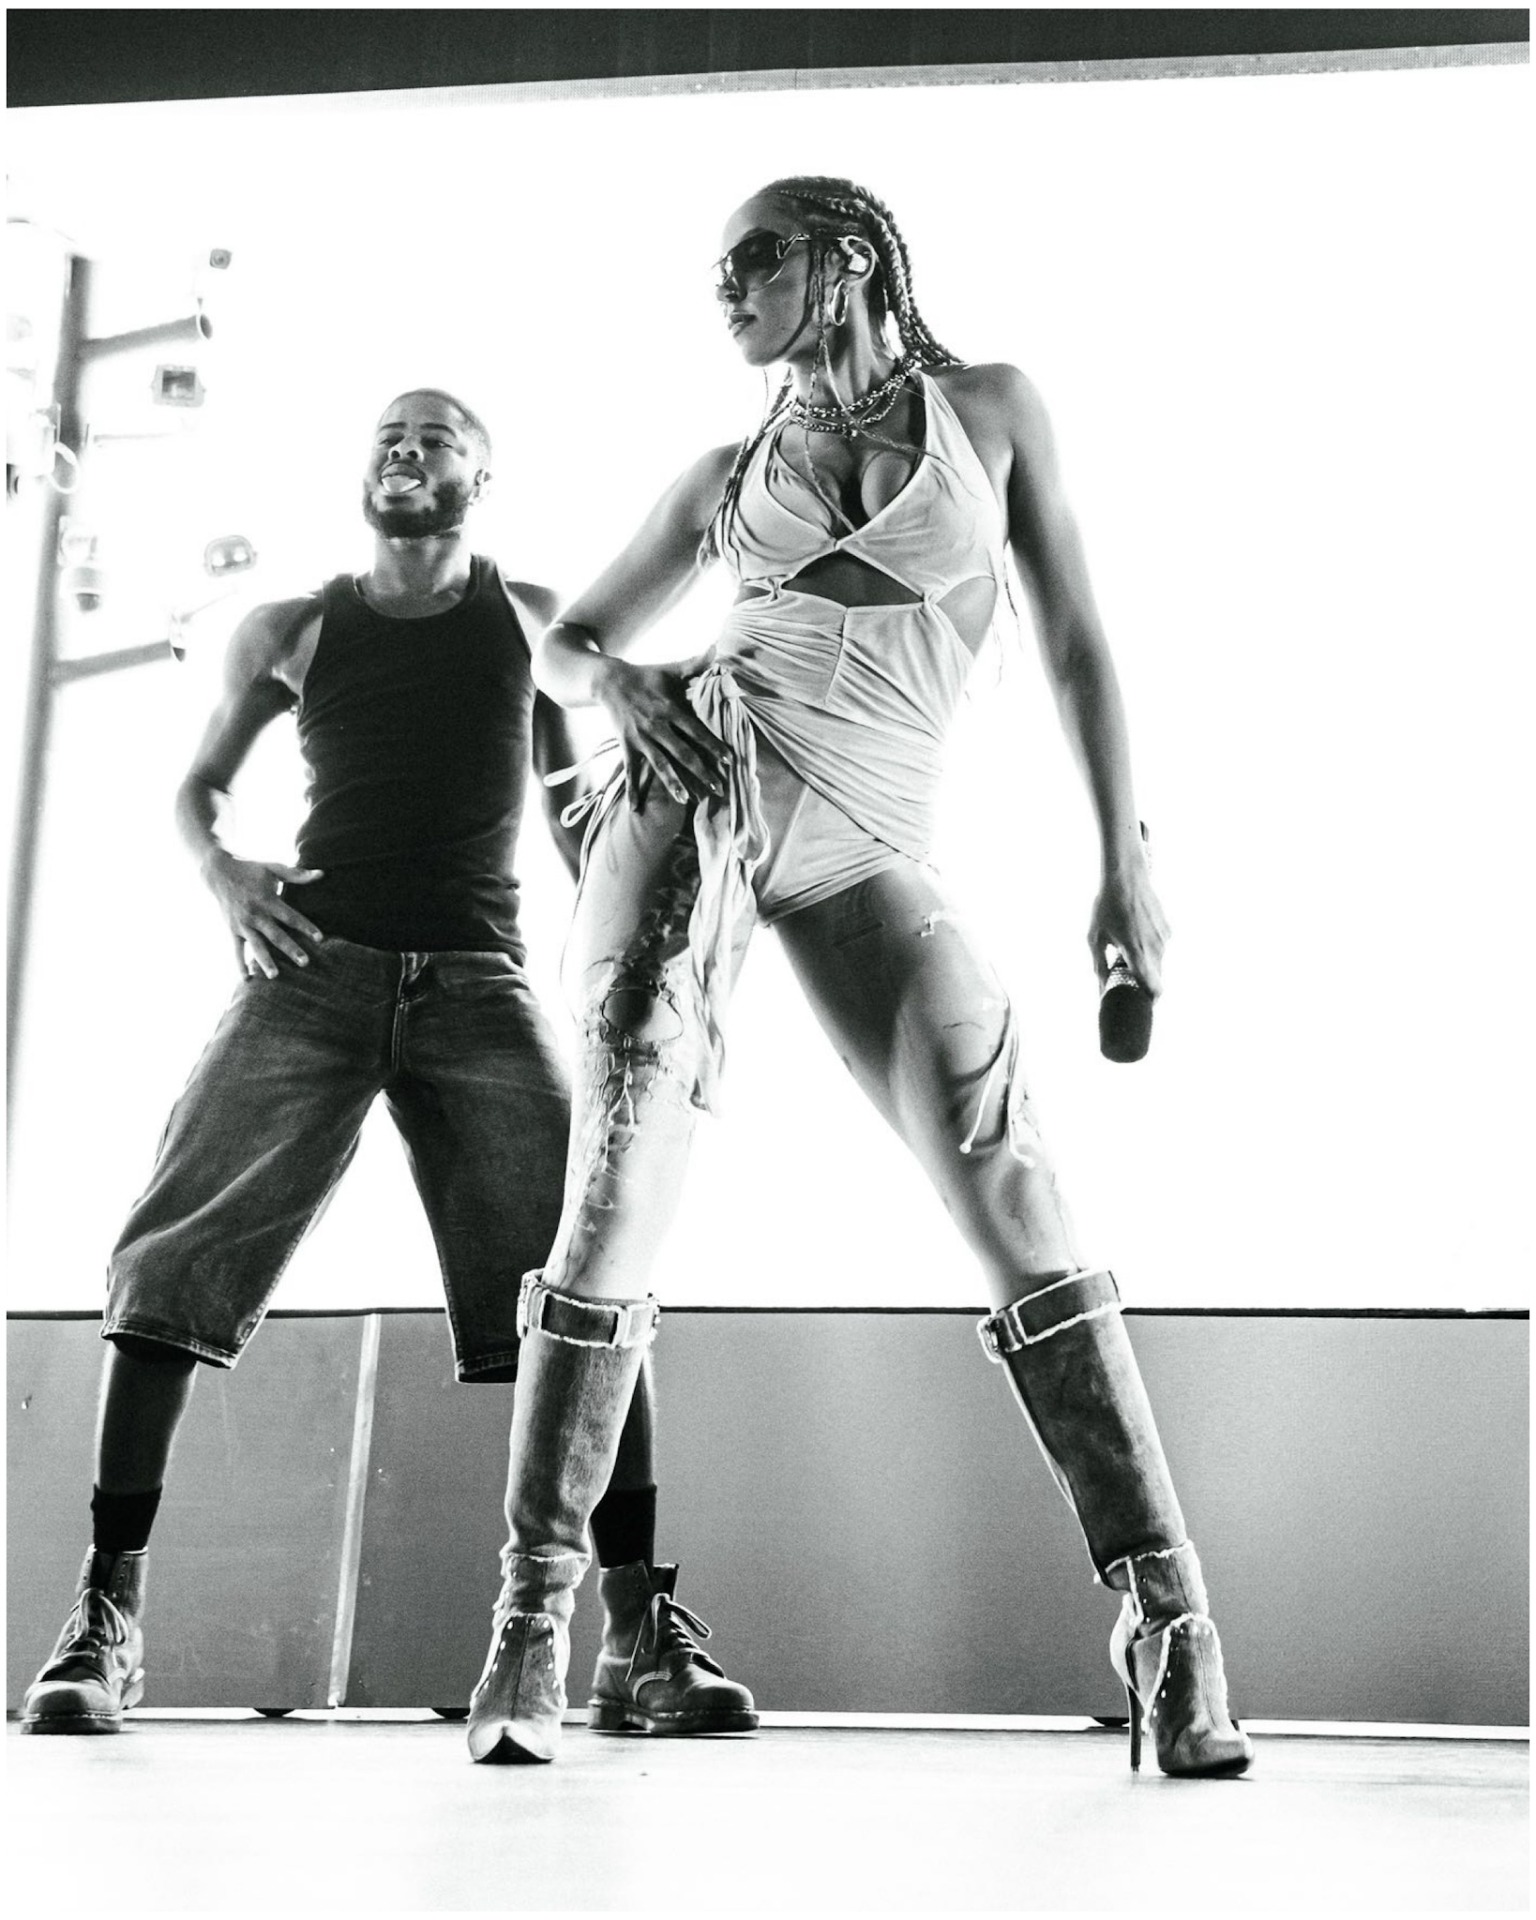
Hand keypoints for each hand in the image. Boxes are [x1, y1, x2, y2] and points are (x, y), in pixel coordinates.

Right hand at [203, 850, 323, 977]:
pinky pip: (236, 950)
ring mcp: (242, 925)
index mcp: (267, 900)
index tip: (320, 938)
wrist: (217, 872)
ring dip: (265, 961)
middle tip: (305, 963)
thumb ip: (297, 875)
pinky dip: (240, 964)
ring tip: (275, 976)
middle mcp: (255, 915)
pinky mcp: (232, 930)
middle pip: (276, 935)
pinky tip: (247, 980)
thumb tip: (321, 874)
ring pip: (256, 946)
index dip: (305, 927)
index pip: (290, 916)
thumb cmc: (250, 869)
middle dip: (290, 949)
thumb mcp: (273, 868)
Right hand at [593, 653, 727, 811]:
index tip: (728, 759)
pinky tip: (636, 810)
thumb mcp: (671, 669)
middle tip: (718, 788)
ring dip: (673, 784)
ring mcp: (641, 739)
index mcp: (671, 710)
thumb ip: (696, 663)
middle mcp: (657, 727)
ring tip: (686, 800)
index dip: (713, 745)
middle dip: (700, 771)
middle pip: (682, 753)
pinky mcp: (627, 747)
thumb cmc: (647, 675)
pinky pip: (630, 772)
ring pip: (659, 765)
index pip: (696, 731)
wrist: (608, 682)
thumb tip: (717, 648)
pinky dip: (633, 791)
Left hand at [1088, 855, 1169, 996]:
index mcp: (1136, 951)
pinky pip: (1160, 946)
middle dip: (1144, 980)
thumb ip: (1099, 966)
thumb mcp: (1095, 938)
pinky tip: (1135, 933)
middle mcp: (1155, 947)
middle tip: (1126, 973)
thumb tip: (1101, 987)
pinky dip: (1149, 947)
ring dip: (1146, 961)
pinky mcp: (1167, 928)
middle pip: (1156, 976)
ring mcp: (1163, 937)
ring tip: (1126, 946)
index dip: (1150, 998)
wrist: (1126, 877)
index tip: (1142, 1003)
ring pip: (1158, 961)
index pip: (1154, 987)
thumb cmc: (1107, 907)